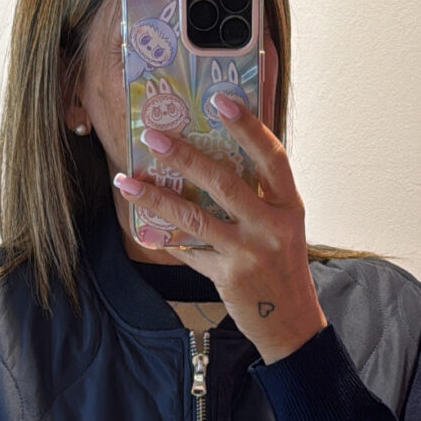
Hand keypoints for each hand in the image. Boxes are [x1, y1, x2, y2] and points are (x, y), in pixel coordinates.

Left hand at [113, 0, 327, 365]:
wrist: (291, 323)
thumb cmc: (281, 262)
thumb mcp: (282, 219)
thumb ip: (260, 183)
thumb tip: (234, 134)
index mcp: (289, 202)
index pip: (271, 155)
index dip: (248, 124)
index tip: (222, 97)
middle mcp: (273, 224)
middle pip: (226, 181)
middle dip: (186, 155)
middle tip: (154, 133)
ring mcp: (250, 253)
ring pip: (197, 217)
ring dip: (158, 196)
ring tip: (128, 177)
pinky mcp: (229, 278)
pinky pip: (188, 252)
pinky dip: (164, 238)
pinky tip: (141, 225)